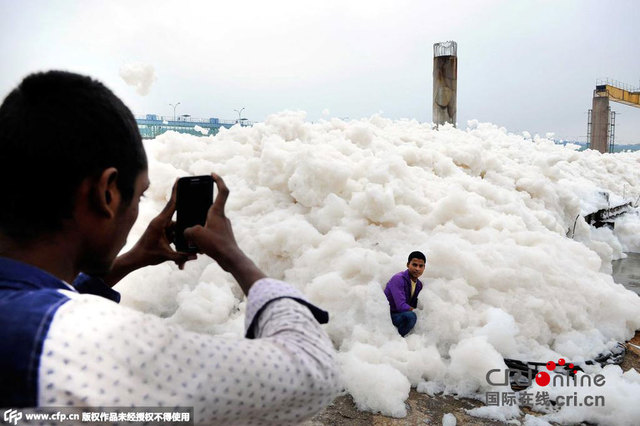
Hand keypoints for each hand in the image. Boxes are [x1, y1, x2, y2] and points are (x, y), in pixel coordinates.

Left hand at [104, 181, 195, 286]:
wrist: (135, 259)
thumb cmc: (147, 255)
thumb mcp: (165, 256)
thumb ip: (181, 256)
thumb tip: (195, 256)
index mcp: (159, 222)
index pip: (171, 204)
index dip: (176, 192)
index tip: (179, 180)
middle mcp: (160, 222)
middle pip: (178, 219)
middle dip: (183, 227)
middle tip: (182, 236)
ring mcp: (161, 227)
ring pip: (176, 229)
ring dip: (179, 241)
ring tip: (173, 253)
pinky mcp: (162, 232)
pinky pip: (174, 234)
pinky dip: (176, 243)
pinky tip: (175, 255)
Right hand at [184, 173, 264, 293]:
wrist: (230, 260)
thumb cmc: (216, 245)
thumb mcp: (195, 235)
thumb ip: (187, 230)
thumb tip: (187, 232)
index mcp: (217, 212)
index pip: (222, 191)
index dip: (218, 181)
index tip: (213, 174)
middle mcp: (222, 218)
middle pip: (210, 209)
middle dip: (200, 210)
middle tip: (191, 212)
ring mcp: (224, 227)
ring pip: (208, 223)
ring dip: (200, 229)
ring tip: (192, 238)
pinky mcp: (223, 237)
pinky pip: (210, 234)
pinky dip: (203, 238)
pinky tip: (198, 247)